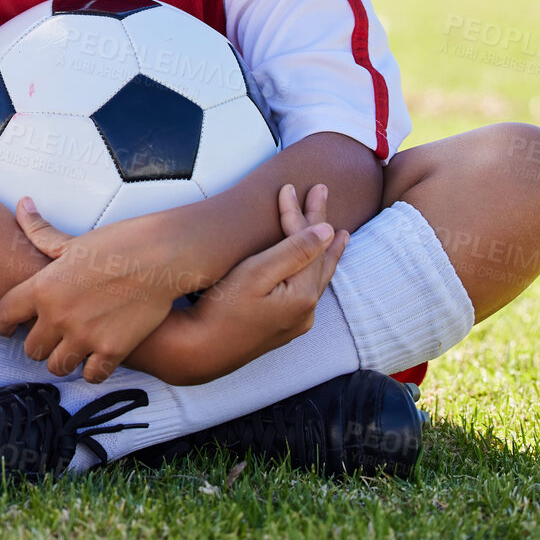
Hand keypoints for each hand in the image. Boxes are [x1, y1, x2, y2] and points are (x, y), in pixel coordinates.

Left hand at [0, 198, 202, 383]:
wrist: (161, 256)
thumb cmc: (118, 243)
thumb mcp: (73, 240)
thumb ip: (40, 231)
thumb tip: (22, 204)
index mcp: (43, 287)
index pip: (3, 317)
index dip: (2, 325)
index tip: (7, 328)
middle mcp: (58, 315)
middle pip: (31, 349)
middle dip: (40, 343)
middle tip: (53, 334)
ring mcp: (84, 336)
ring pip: (57, 367)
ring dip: (64, 359)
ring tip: (73, 348)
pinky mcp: (111, 350)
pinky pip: (90, 376)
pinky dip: (93, 369)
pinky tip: (98, 356)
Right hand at [144, 183, 348, 386]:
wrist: (199, 352)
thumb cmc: (221, 309)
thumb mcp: (256, 274)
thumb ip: (293, 251)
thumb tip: (328, 231)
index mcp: (303, 296)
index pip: (307, 243)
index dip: (298, 212)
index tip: (289, 187)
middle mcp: (306, 312)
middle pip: (319, 258)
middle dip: (320, 224)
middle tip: (323, 193)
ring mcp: (295, 322)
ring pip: (317, 277)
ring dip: (325, 252)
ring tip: (340, 236)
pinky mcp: (282, 328)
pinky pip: (307, 291)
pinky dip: (313, 271)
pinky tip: (313, 270)